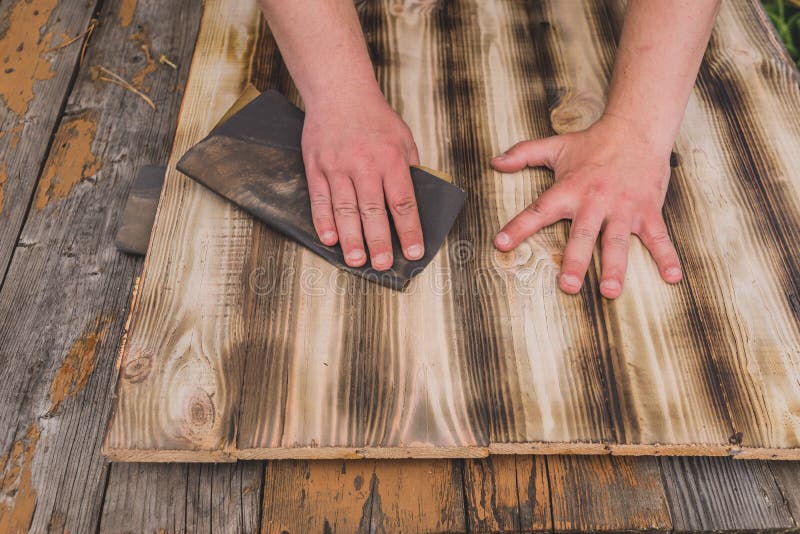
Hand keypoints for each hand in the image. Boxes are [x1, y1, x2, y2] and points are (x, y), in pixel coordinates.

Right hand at [301, 90, 422, 270]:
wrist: (340, 92)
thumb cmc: (376, 118)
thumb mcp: (404, 139)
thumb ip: (410, 171)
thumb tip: (416, 204)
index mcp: (391, 159)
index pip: (403, 202)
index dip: (410, 229)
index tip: (414, 252)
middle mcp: (364, 164)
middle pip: (373, 210)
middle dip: (379, 241)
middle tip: (382, 265)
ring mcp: (337, 166)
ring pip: (345, 209)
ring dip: (351, 238)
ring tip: (356, 260)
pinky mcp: (316, 166)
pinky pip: (320, 199)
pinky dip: (324, 221)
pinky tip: (330, 239)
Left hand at [491, 115, 682, 298]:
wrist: (637, 128)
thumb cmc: (593, 143)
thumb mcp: (555, 147)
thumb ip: (522, 154)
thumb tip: (494, 161)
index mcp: (569, 190)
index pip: (538, 210)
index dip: (518, 227)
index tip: (501, 244)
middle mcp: (595, 201)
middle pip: (583, 235)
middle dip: (575, 261)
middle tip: (568, 286)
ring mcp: (623, 208)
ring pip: (617, 241)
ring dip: (615, 267)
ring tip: (610, 291)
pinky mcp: (647, 211)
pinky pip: (659, 237)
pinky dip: (667, 256)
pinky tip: (672, 277)